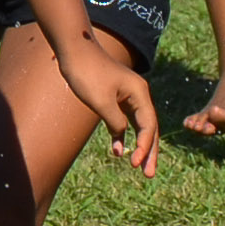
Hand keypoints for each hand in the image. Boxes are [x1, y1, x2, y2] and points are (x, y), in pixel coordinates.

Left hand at [58, 45, 160, 176]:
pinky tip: (118, 150)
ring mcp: (128, 96)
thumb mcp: (101, 102)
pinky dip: (123, 135)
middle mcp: (139, 94)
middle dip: (149, 151)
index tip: (133, 163)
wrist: (75, 51)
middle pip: (149, 127)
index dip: (144, 146)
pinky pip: (125, 120)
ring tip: (139, 167)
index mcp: (139, 93)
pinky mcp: (116, 97)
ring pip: (139, 125)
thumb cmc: (87, 74)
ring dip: (139, 146)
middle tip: (148, 174)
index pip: (148, 125)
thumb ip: (115, 122)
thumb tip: (122, 137)